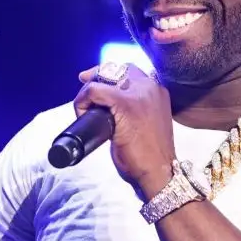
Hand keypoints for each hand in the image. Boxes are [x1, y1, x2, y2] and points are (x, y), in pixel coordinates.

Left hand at [74, 63, 175, 186]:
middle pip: (115, 68)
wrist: (158, 172)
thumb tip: (109, 104)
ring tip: (86, 112)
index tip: (93, 81)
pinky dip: (82, 101)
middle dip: (96, 77)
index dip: (107, 74)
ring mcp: (139, 94)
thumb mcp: (147, 123)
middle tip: (85, 91)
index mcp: (158, 90)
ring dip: (88, 93)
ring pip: (103, 78)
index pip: (129, 70)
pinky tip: (83, 115)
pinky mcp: (125, 104)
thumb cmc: (150, 154)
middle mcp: (151, 87)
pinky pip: (94, 91)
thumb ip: (136, 109)